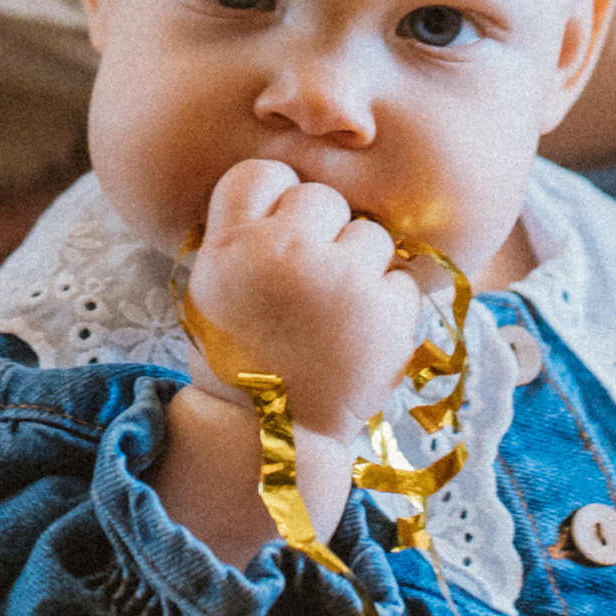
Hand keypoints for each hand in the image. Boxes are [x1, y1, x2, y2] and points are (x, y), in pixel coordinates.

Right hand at [185, 159, 427, 452]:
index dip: (276, 198)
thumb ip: (245, 232)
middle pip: (321, 198)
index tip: (277, 232)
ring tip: (334, 316)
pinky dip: (389, 306)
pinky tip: (359, 337)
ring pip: (369, 234)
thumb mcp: (213, 288)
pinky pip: (402, 280)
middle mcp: (283, 253)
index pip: (262, 173)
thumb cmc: (241, 359)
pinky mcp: (385, 312)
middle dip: (322, 235)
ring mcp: (339, 281)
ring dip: (360, 268)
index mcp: (231, 246)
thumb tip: (294, 187)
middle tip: (308, 287)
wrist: (271, 442)